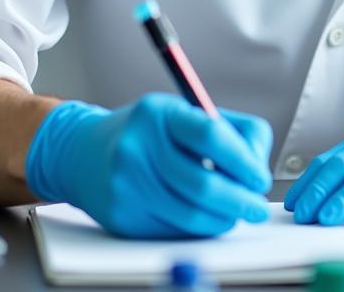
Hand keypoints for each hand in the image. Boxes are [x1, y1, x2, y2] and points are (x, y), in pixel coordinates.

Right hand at [26, 95, 272, 237]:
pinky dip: (198, 228)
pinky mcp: (122, 217)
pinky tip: (207, 219)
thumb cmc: (145, 132)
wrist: (82, 154)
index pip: (211, 135)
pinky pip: (172, 230)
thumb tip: (257, 164)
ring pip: (190, 214)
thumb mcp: (182, 112)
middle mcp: (138, 147)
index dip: (244, 160)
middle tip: (256, 207)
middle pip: (203, 184)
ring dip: (223, 219)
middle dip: (240, 200)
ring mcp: (126, 185)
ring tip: (235, 214)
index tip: (260, 177)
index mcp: (159, 113)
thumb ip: (228, 129)